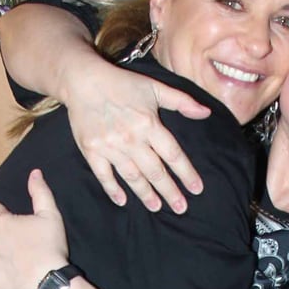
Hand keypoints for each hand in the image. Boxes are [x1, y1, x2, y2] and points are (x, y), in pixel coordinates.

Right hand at [64, 58, 208, 213]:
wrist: (83, 81)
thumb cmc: (122, 84)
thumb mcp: (155, 87)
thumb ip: (182, 102)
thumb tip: (206, 113)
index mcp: (149, 124)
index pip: (173, 154)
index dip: (186, 173)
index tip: (196, 189)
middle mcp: (131, 138)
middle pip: (155, 171)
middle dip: (170, 191)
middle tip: (181, 208)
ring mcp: (111, 147)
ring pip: (132, 176)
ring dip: (146, 194)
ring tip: (157, 207)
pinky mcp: (92, 151)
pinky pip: (104, 175)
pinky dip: (113, 189)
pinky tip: (122, 201)